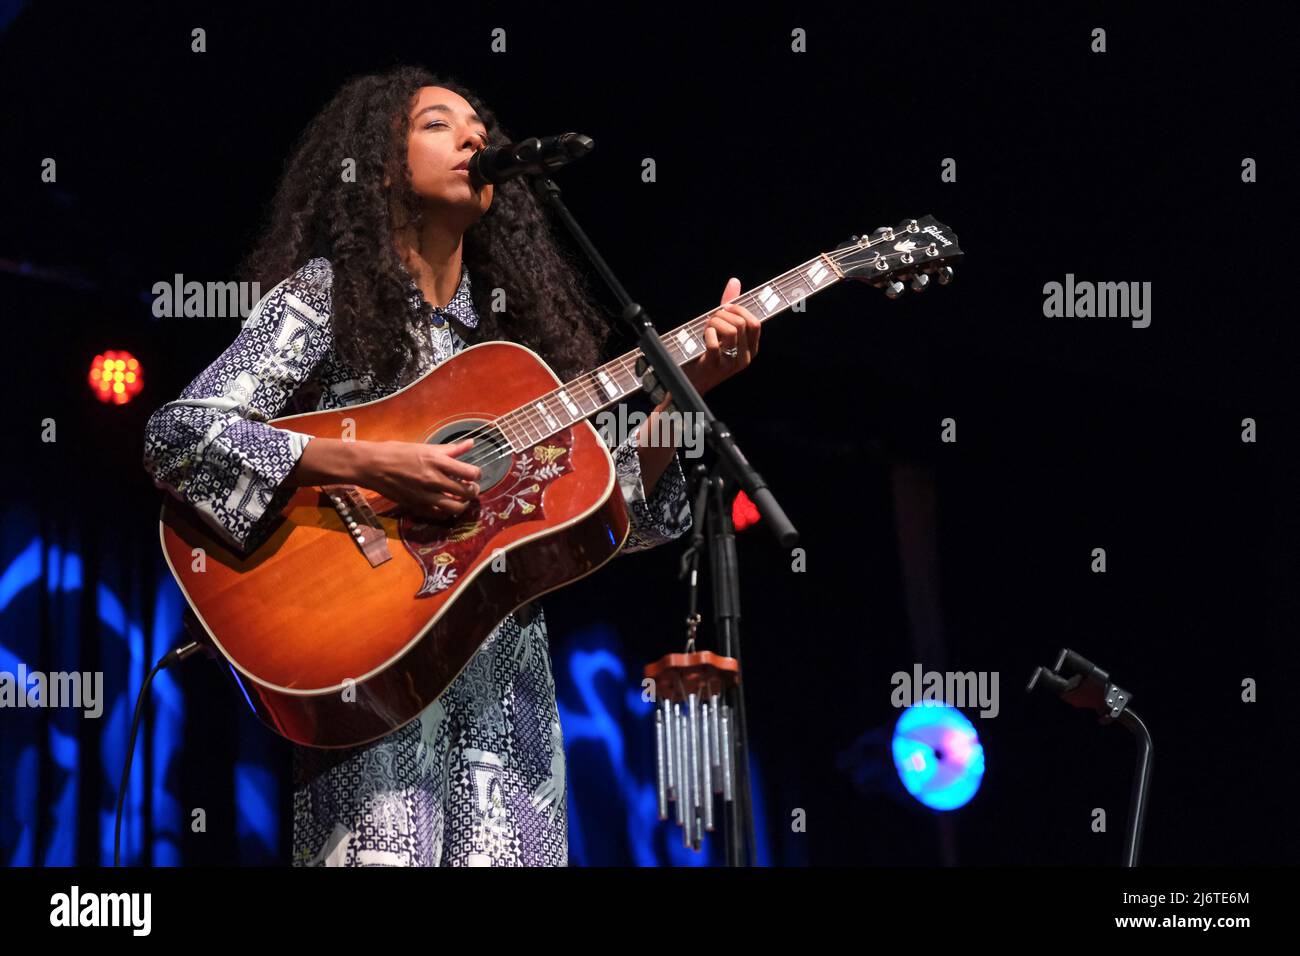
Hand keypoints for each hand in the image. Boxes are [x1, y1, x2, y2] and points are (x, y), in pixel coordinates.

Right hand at [363, 438, 482, 519]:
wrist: (373, 465)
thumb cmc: (397, 452)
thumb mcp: (424, 446)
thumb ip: (450, 449)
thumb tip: (471, 443)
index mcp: (437, 461)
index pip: (470, 473)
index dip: (477, 475)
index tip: (474, 474)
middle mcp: (433, 479)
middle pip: (466, 492)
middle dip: (474, 490)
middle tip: (472, 487)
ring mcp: (425, 494)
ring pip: (456, 508)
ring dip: (464, 504)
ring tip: (462, 499)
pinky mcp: (416, 505)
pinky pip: (439, 515)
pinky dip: (447, 512)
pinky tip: (446, 504)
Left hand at [678, 277, 760, 396]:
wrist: (692, 380)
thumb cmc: (707, 353)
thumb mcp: (721, 329)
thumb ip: (729, 307)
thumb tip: (735, 282)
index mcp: (750, 348)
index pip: (756, 323)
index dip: (740, 310)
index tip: (725, 309)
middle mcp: (744, 357)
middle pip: (742, 323)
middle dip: (723, 315)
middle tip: (712, 320)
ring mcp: (730, 364)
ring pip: (731, 330)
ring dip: (714, 323)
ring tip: (707, 329)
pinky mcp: (714, 366)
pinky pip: (713, 342)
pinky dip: (706, 334)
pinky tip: (702, 339)